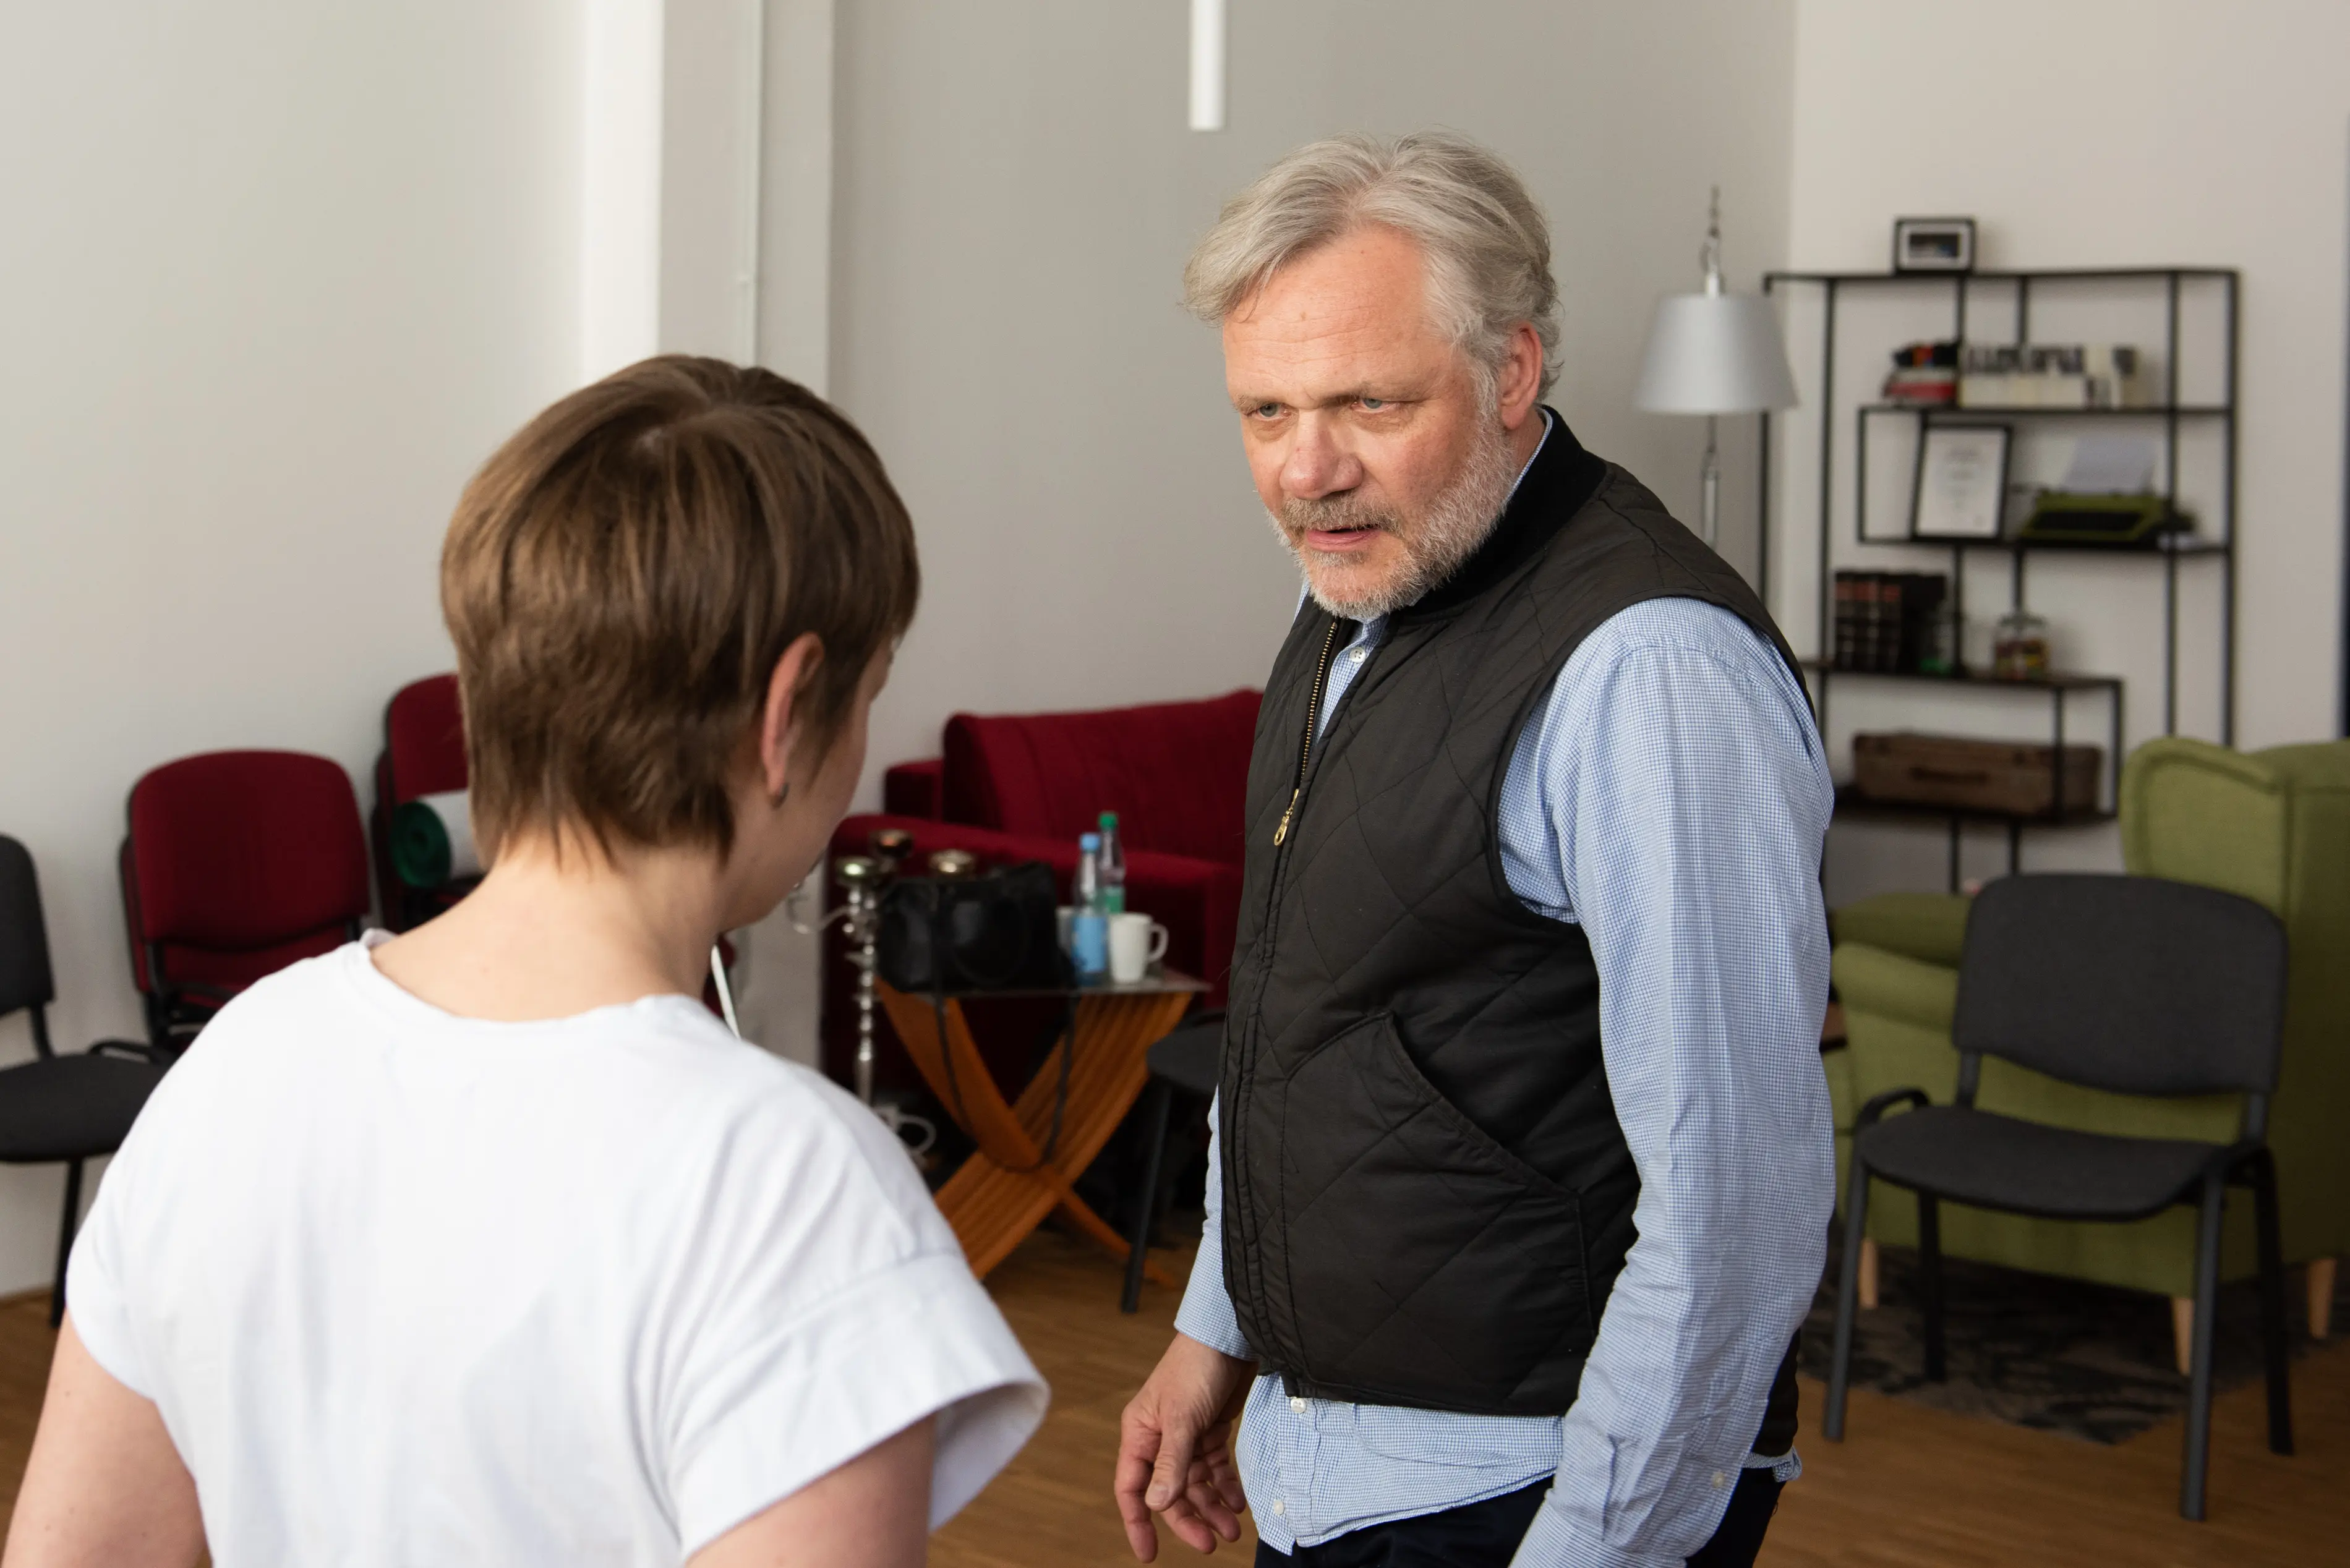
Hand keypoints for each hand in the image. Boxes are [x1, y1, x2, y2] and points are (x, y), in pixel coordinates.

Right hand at [1115, 1333, 1253, 1559]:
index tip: (1149, 1554)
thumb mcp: (1182, 1418)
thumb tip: (1156, 1503)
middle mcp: (1160, 1439)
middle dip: (1188, 1519)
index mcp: (1140, 1434)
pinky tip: (1237, 1501)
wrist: (1230, 1336)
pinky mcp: (1210, 1429)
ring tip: (1232, 1528)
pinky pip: (1214, 1467)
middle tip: (1211, 1544)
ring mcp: (1186, 1435)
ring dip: (1211, 1506)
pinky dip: (1224, 1485)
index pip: (1131, 1488)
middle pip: (1168, 1492)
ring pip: (1194, 1483)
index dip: (1138, 1522)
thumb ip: (1171, 1462)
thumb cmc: (1196, 1368)